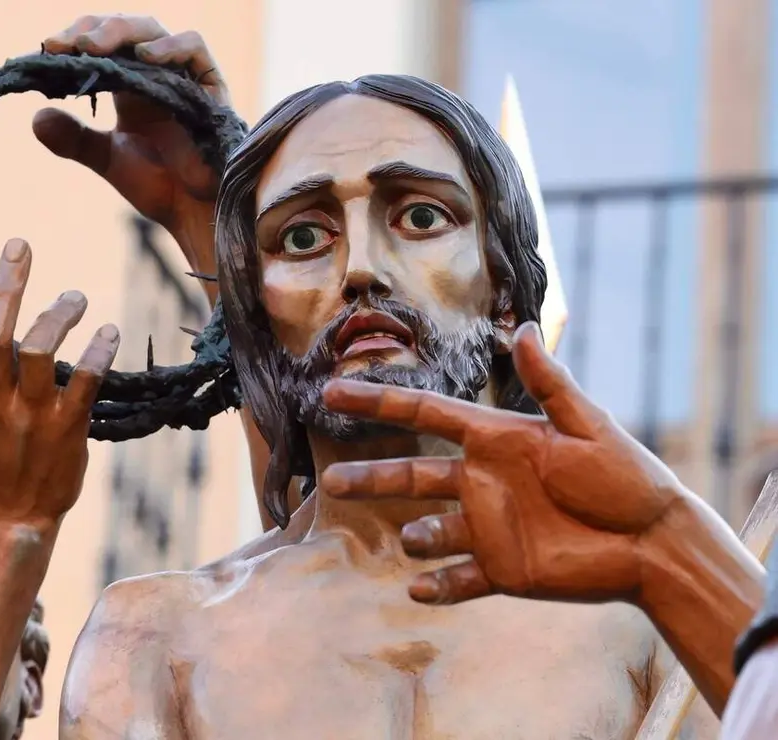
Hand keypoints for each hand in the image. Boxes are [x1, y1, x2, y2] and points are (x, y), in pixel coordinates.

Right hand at [0, 238, 119, 529]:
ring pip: (42, 351)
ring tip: (75, 296)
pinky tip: (109, 330)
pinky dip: (99, 349)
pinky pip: (87, 381)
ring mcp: (30, 416)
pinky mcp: (68, 430)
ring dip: (59, 313)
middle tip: (20, 245)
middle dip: (7, 283)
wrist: (6, 522)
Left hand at [35, 15, 226, 272]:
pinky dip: (168, 46)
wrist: (192, 214)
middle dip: (89, 30)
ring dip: (120, 32)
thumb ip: (75, 139)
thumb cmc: (159, 186)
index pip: (99, 44)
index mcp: (129, 83)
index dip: (74, 41)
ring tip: (91, 46)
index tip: (47, 50)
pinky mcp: (210, 83)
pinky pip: (193, 47)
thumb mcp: (107, 159)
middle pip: (121, 29)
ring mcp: (182, 74)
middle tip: (62, 45)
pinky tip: (143, 56)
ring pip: (151, 29)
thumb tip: (36, 119)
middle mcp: (155, 72)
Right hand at [320, 322, 685, 606]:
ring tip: (412, 540)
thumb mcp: (587, 425)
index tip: (334, 392)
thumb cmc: (626, 477)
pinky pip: (459, 579)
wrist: (654, 543)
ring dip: (416, 536)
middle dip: (371, 477)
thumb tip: (522, 327)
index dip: (379, 404)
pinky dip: (438, 585)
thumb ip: (549, 384)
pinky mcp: (502, 570)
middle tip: (332, 481)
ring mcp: (489, 528)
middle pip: (412, 476)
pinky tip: (420, 588)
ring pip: (430, 531)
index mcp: (495, 441)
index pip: (425, 416)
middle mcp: (482, 482)